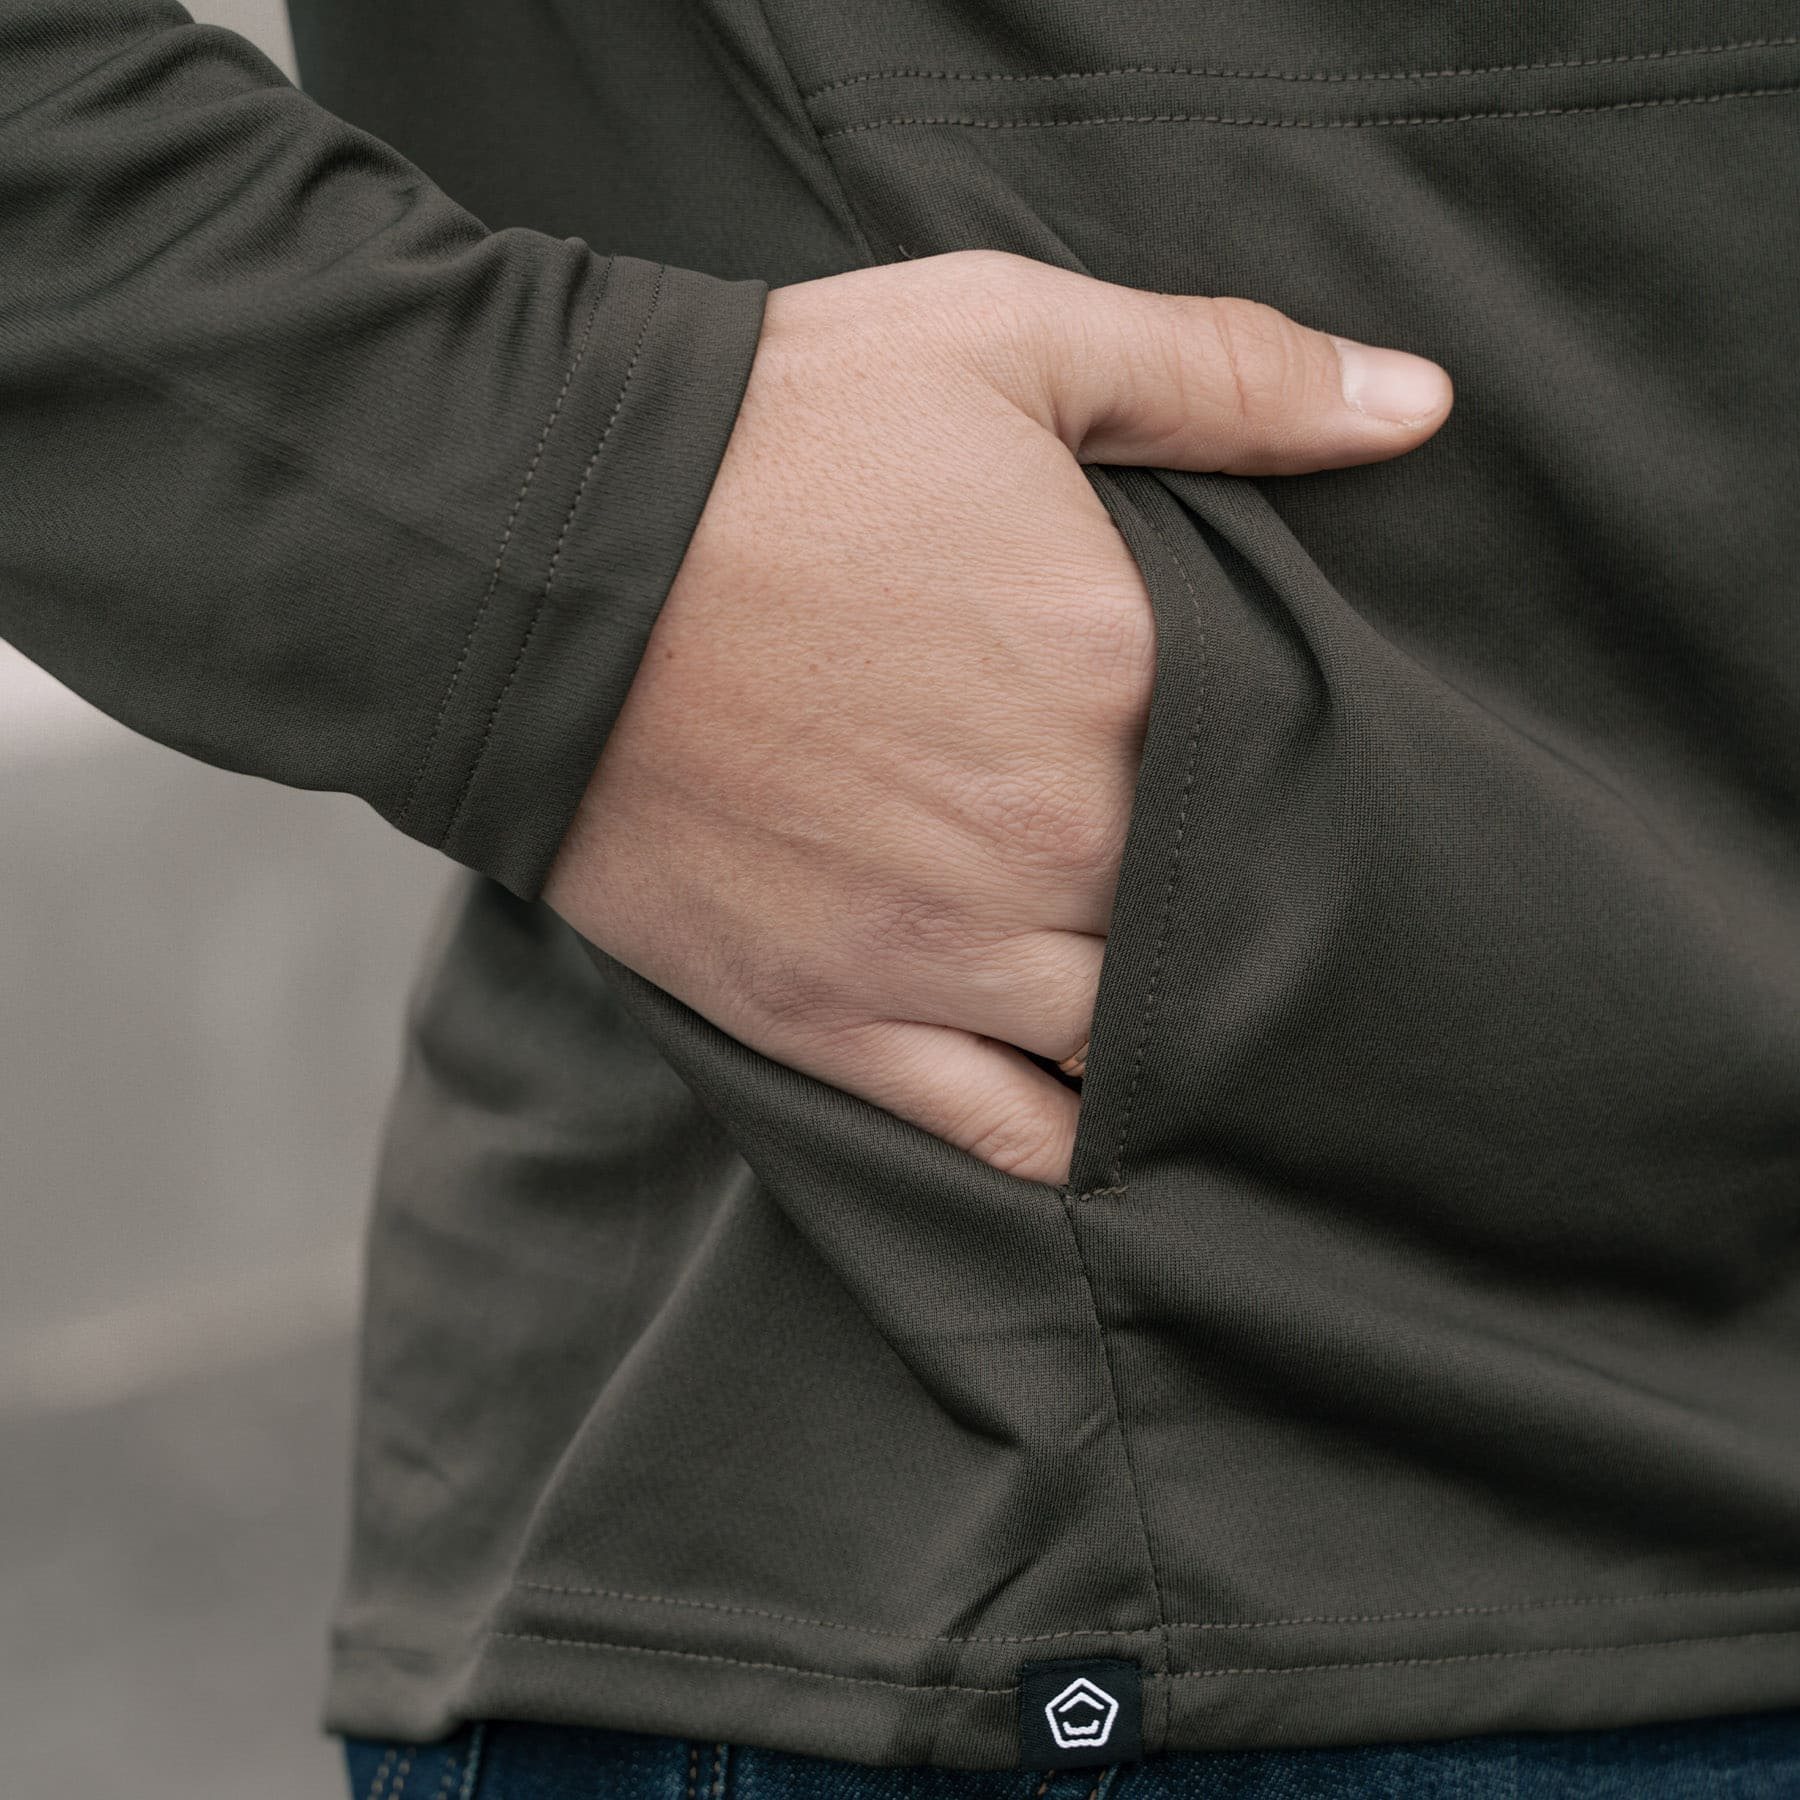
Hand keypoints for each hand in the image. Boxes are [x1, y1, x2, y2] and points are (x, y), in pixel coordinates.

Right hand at [544, 250, 1450, 1182]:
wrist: (528, 548)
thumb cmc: (769, 433)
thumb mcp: (1004, 338)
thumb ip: (1227, 376)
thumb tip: (1416, 406)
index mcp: (1119, 677)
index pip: (1302, 777)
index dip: (1323, 783)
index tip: (1316, 772)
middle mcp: (1052, 839)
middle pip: (1227, 926)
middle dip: (1257, 913)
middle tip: (1266, 897)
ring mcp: (942, 951)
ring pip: (1135, 1047)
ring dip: (1184, 1033)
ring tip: (1206, 1008)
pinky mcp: (833, 1020)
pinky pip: (1000, 1132)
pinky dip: (1072, 1141)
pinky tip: (1113, 1121)